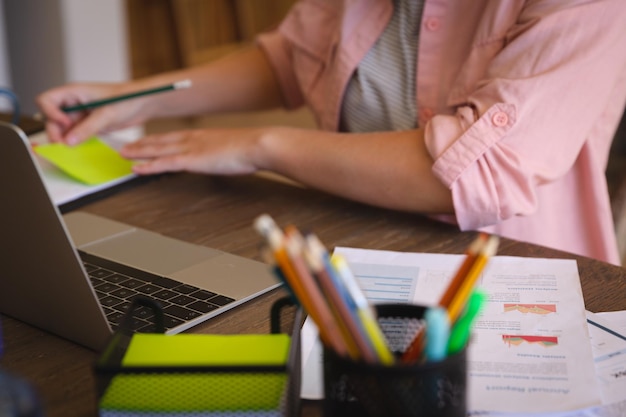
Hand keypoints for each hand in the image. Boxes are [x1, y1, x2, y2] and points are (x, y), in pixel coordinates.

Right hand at [35, 82, 146, 144]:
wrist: (143, 104)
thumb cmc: (127, 99)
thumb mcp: (106, 114)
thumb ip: (86, 128)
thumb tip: (68, 141)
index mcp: (73, 92)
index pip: (46, 100)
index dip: (50, 113)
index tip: (64, 124)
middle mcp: (73, 103)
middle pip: (52, 118)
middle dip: (55, 132)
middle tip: (64, 146)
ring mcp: (80, 115)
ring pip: (62, 129)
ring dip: (64, 139)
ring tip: (72, 149)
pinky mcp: (88, 125)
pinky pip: (75, 135)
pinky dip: (75, 143)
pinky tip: (80, 149)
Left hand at [120, 127, 267, 175]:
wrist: (258, 145)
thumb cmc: (251, 149)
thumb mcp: (233, 148)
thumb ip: (222, 152)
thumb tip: (222, 157)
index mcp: (202, 136)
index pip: (173, 137)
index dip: (155, 139)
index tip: (144, 141)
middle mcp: (192, 139)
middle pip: (160, 141)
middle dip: (141, 144)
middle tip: (126, 147)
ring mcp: (191, 148)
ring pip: (158, 150)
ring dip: (139, 152)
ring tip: (124, 154)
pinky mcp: (192, 160)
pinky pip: (165, 163)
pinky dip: (149, 165)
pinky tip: (137, 168)